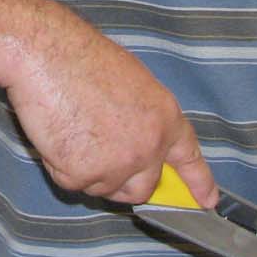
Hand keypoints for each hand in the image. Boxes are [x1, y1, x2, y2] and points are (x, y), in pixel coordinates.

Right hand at [3, 13, 215, 206]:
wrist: (49, 55)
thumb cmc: (81, 58)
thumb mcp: (132, 83)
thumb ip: (141, 119)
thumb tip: (131, 142)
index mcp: (165, 118)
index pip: (188, 158)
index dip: (199, 183)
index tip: (207, 201)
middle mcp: (148, 146)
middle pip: (142, 189)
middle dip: (122, 184)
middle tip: (98, 161)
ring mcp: (118, 164)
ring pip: (102, 188)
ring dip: (85, 171)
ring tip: (71, 130)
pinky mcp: (84, 174)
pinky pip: (69, 182)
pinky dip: (58, 165)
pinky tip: (56, 134)